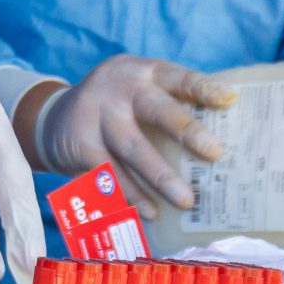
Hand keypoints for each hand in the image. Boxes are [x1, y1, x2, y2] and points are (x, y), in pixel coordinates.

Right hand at [39, 56, 235, 218]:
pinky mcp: (80, 144)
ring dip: (160, 176)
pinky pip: (110, 174)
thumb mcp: (139, 91)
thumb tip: (230, 138)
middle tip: (215, 152)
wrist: (53, 117)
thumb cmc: (119, 107)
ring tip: (187, 200)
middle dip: (186, 129)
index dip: (202, 87)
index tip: (229, 99)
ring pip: (132, 147)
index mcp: (143, 72)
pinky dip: (131, 195)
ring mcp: (96, 115)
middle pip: (155, 108)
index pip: (177, 77)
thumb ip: (172, 104)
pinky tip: (151, 212)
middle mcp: (119, 88)